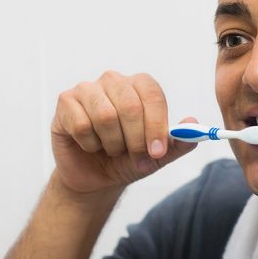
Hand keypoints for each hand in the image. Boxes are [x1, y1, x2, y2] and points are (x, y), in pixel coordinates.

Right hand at [50, 71, 195, 197]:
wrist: (95, 177)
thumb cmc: (127, 160)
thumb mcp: (157, 156)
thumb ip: (178, 142)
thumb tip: (192, 124)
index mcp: (139, 86)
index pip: (152, 95)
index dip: (156, 125)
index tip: (157, 151)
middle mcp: (114, 81)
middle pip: (130, 106)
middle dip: (135, 140)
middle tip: (136, 158)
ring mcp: (87, 89)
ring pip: (105, 116)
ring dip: (112, 144)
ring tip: (111, 149)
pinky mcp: (65, 102)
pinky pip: (81, 125)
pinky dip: (89, 144)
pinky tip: (90, 145)